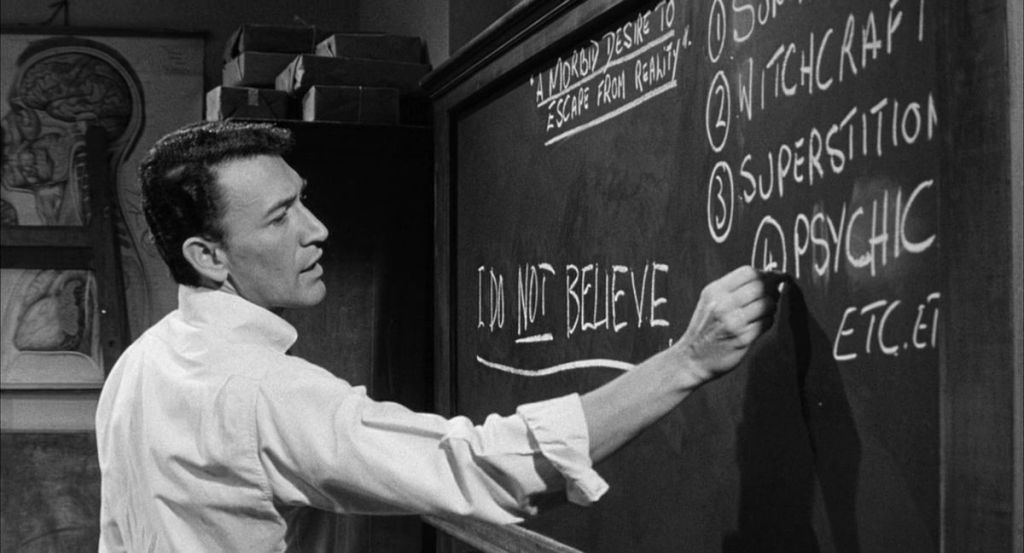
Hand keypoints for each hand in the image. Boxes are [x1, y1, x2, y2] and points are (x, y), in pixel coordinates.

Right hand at [673, 266, 776, 385]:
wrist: (692, 358)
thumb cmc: (705, 329)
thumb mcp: (710, 302)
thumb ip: (732, 289)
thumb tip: (768, 278)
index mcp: (714, 292)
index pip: (748, 272)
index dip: (766, 273)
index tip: (775, 276)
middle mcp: (723, 304)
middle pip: (760, 286)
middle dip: (773, 288)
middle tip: (775, 292)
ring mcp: (734, 322)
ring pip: (767, 303)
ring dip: (772, 306)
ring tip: (765, 310)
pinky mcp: (744, 338)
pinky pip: (767, 322)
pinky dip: (768, 320)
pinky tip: (760, 323)